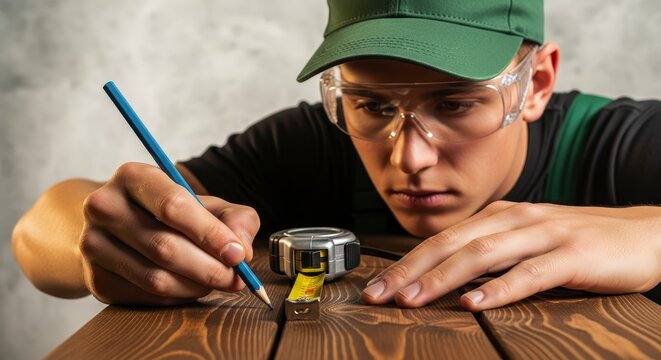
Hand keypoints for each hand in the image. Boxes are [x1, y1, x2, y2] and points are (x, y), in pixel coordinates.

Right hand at [78, 162, 258, 304]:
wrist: (118, 226)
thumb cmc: (170, 212)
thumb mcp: (206, 203)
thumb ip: (235, 218)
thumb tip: (241, 249)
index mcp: (133, 176)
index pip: (173, 207)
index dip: (210, 234)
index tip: (237, 254)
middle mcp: (105, 207)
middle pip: (165, 247)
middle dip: (210, 267)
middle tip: (236, 277)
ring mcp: (93, 244)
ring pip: (156, 278)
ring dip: (197, 285)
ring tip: (219, 281)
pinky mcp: (96, 278)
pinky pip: (146, 296)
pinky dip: (178, 296)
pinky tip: (192, 286)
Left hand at [362, 201, 660, 310]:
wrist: (644, 233)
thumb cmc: (577, 242)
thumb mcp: (525, 241)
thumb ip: (490, 252)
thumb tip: (444, 276)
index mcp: (499, 215)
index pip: (443, 239)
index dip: (406, 263)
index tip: (378, 287)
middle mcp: (515, 218)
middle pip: (452, 243)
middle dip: (411, 270)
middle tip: (380, 295)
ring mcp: (544, 233)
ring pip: (483, 254)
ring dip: (443, 279)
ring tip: (413, 300)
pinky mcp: (573, 254)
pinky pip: (530, 273)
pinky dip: (500, 288)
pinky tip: (476, 303)